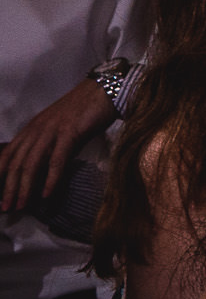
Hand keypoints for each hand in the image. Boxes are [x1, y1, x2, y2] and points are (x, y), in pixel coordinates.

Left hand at [0, 79, 111, 212]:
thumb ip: (51, 147)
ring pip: (31, 163)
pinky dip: (50, 178)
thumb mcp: (61, 131)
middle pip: (17, 162)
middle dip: (10, 187)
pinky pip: (56, 159)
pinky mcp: (69, 133)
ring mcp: (52, 131)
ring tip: (21, 205)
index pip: (9, 154)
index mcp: (32, 128)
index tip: (0, 194)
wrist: (103, 91)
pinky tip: (46, 193)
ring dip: (24, 187)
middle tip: (7, 208)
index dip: (1, 174)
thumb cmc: (85, 112)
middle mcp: (36, 129)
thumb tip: (47, 171)